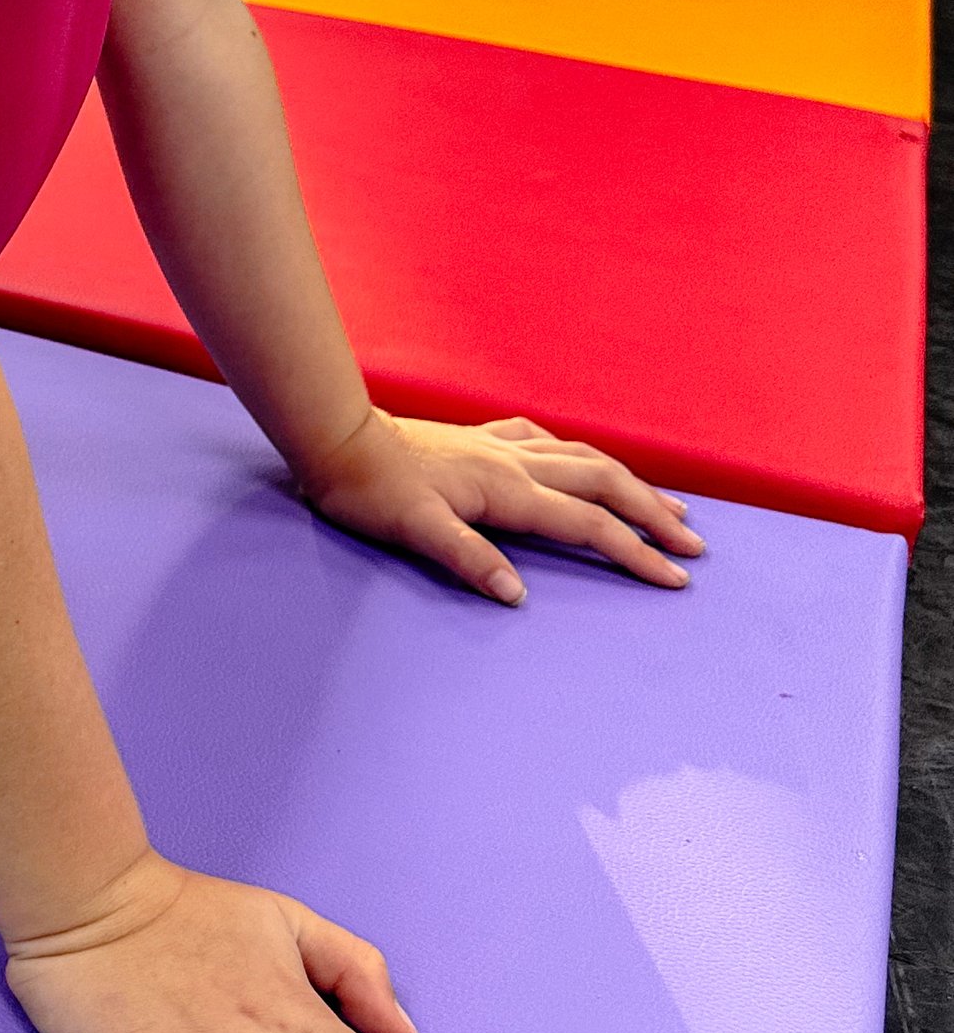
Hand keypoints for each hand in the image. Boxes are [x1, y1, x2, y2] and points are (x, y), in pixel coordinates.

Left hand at [297, 406, 702, 600]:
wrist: (337, 439)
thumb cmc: (370, 491)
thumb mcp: (414, 531)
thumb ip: (468, 558)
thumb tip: (516, 595)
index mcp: (508, 491)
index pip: (588, 526)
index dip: (635, 553)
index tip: (676, 580)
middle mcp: (515, 463)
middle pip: (604, 486)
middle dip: (653, 515)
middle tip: (695, 546)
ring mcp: (499, 446)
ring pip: (583, 459)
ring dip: (629, 483)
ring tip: (667, 504)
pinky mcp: (479, 438)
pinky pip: (544, 440)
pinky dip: (576, 454)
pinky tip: (578, 458)